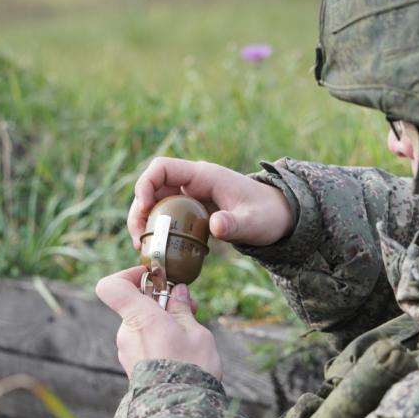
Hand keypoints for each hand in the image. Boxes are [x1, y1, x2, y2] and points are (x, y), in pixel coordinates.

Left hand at [95, 266, 221, 379]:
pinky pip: (143, 341)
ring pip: (141, 324)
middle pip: (134, 304)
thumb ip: (181, 310)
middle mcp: (126, 333)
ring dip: (162, 321)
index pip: (112, 286)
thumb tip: (177, 292)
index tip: (153, 277)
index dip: (128, 275)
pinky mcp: (132, 366)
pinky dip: (159, 338)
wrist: (181, 412)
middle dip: (160, 302)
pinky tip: (181, 348)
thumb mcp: (196, 333)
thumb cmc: (192, 369)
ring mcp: (127, 351)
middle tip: (187, 306)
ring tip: (190, 330)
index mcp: (140, 318)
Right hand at [128, 157, 292, 248]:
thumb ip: (235, 224)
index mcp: (204, 175)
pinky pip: (167, 216)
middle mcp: (193, 182)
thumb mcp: (253, 222)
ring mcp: (192, 196)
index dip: (146, 185)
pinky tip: (157, 249)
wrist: (280, 216)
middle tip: (138, 239)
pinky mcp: (193, 211)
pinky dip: (158, 230)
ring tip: (143, 247)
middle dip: (140, 211)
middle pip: (153, 187)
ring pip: (157, 203)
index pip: (162, 168)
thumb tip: (216, 226)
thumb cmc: (268, 214)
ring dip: (146, 222)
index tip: (146, 210)